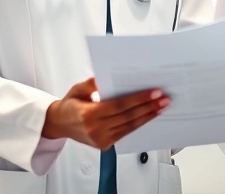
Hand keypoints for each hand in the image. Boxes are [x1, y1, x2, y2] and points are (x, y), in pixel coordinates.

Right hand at [42, 77, 169, 149]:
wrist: (59, 123)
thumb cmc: (70, 104)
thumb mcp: (78, 88)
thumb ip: (93, 83)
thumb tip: (108, 79)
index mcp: (88, 114)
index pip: (119, 106)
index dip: (138, 99)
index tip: (154, 92)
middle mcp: (95, 130)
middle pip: (128, 117)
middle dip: (148, 107)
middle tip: (164, 98)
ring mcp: (101, 140)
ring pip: (130, 127)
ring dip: (148, 116)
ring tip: (161, 107)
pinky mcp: (105, 145)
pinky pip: (126, 133)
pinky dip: (139, 124)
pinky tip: (149, 116)